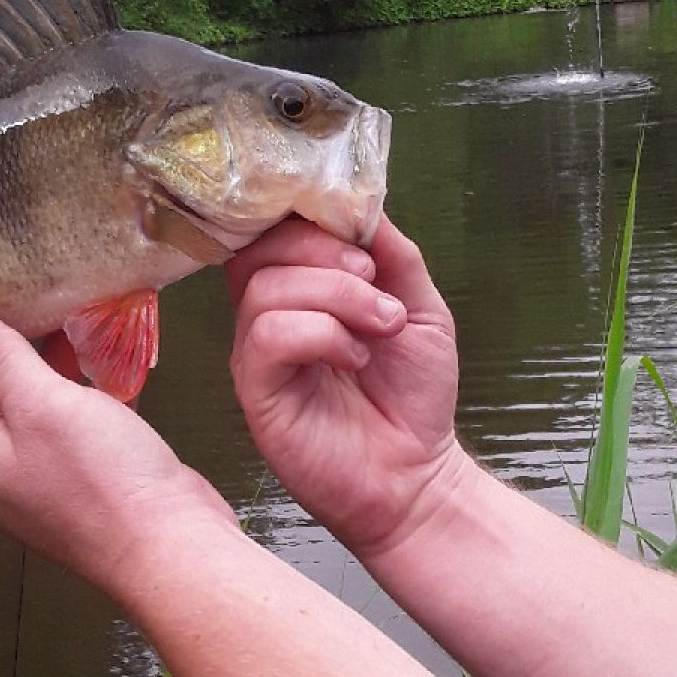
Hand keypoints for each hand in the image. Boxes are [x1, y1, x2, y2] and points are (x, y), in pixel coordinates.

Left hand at [0, 311, 236, 598]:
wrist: (170, 546)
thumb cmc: (104, 480)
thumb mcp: (43, 404)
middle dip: (15, 338)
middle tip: (40, 287)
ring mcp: (38, 475)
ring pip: (34, 401)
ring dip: (54, 362)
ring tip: (77, 311)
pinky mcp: (80, 477)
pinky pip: (69, 421)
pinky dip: (82, 390)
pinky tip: (106, 359)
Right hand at [227, 216, 467, 557]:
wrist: (419, 473)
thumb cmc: (413, 397)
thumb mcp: (419, 305)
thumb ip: (392, 253)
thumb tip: (361, 203)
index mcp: (300, 287)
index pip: (275, 225)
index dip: (311, 215)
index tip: (364, 240)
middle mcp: (268, 314)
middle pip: (263, 245)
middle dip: (329, 251)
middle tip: (380, 286)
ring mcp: (258, 352)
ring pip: (267, 288)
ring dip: (340, 296)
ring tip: (383, 329)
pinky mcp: (257, 391)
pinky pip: (269, 336)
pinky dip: (323, 334)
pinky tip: (357, 357)